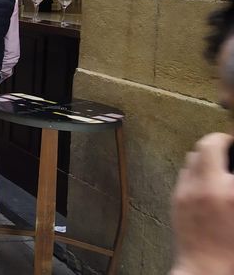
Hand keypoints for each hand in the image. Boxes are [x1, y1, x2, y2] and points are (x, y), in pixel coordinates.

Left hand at [171, 132, 233, 274]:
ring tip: (219, 163)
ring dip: (206, 154)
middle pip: (207, 144)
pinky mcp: (176, 198)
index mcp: (229, 192)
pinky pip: (185, 173)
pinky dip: (196, 171)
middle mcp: (205, 186)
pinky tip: (207, 181)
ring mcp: (186, 191)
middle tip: (229, 147)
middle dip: (220, 141)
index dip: (232, 142)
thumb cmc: (232, 248)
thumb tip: (231, 174)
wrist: (206, 268)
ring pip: (192, 156)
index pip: (224, 149)